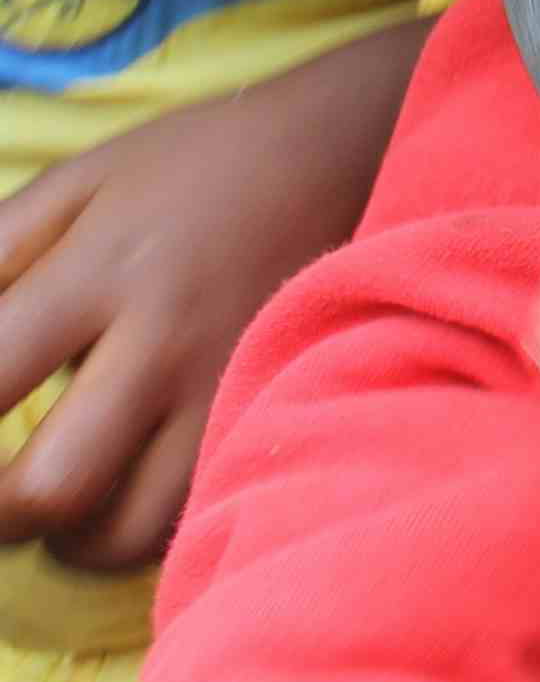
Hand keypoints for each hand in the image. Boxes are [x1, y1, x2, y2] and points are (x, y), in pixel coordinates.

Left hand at [0, 21, 426, 570]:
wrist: (347, 145)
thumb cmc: (196, 165)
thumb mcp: (82, 181)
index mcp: (101, 268)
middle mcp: (165, 339)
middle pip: (51, 487)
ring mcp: (226, 385)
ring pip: (127, 529)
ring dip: (70, 537)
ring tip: (60, 503)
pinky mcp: (270, 410)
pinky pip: (193, 510)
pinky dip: (145, 521)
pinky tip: (128, 488)